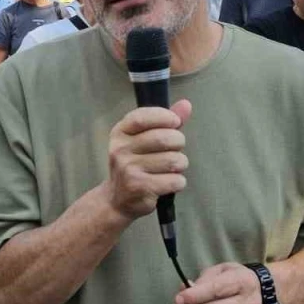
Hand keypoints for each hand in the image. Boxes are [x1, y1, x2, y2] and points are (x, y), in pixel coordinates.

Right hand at [101, 100, 192, 220]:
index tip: (175, 122)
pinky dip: (178, 182)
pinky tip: (168, 183)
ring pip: (173, 160)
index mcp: (120, 133)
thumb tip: (186, 104)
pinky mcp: (140, 187)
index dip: (164, 116)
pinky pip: (175, 180)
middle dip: (178, 142)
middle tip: (176, 149)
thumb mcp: (143, 139)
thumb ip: (164, 122)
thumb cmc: (135, 164)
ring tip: (172, 168)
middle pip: (164, 138)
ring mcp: (128, 169)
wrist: (117, 199)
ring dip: (180, 164)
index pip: (142, 117)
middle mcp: (121, 150)